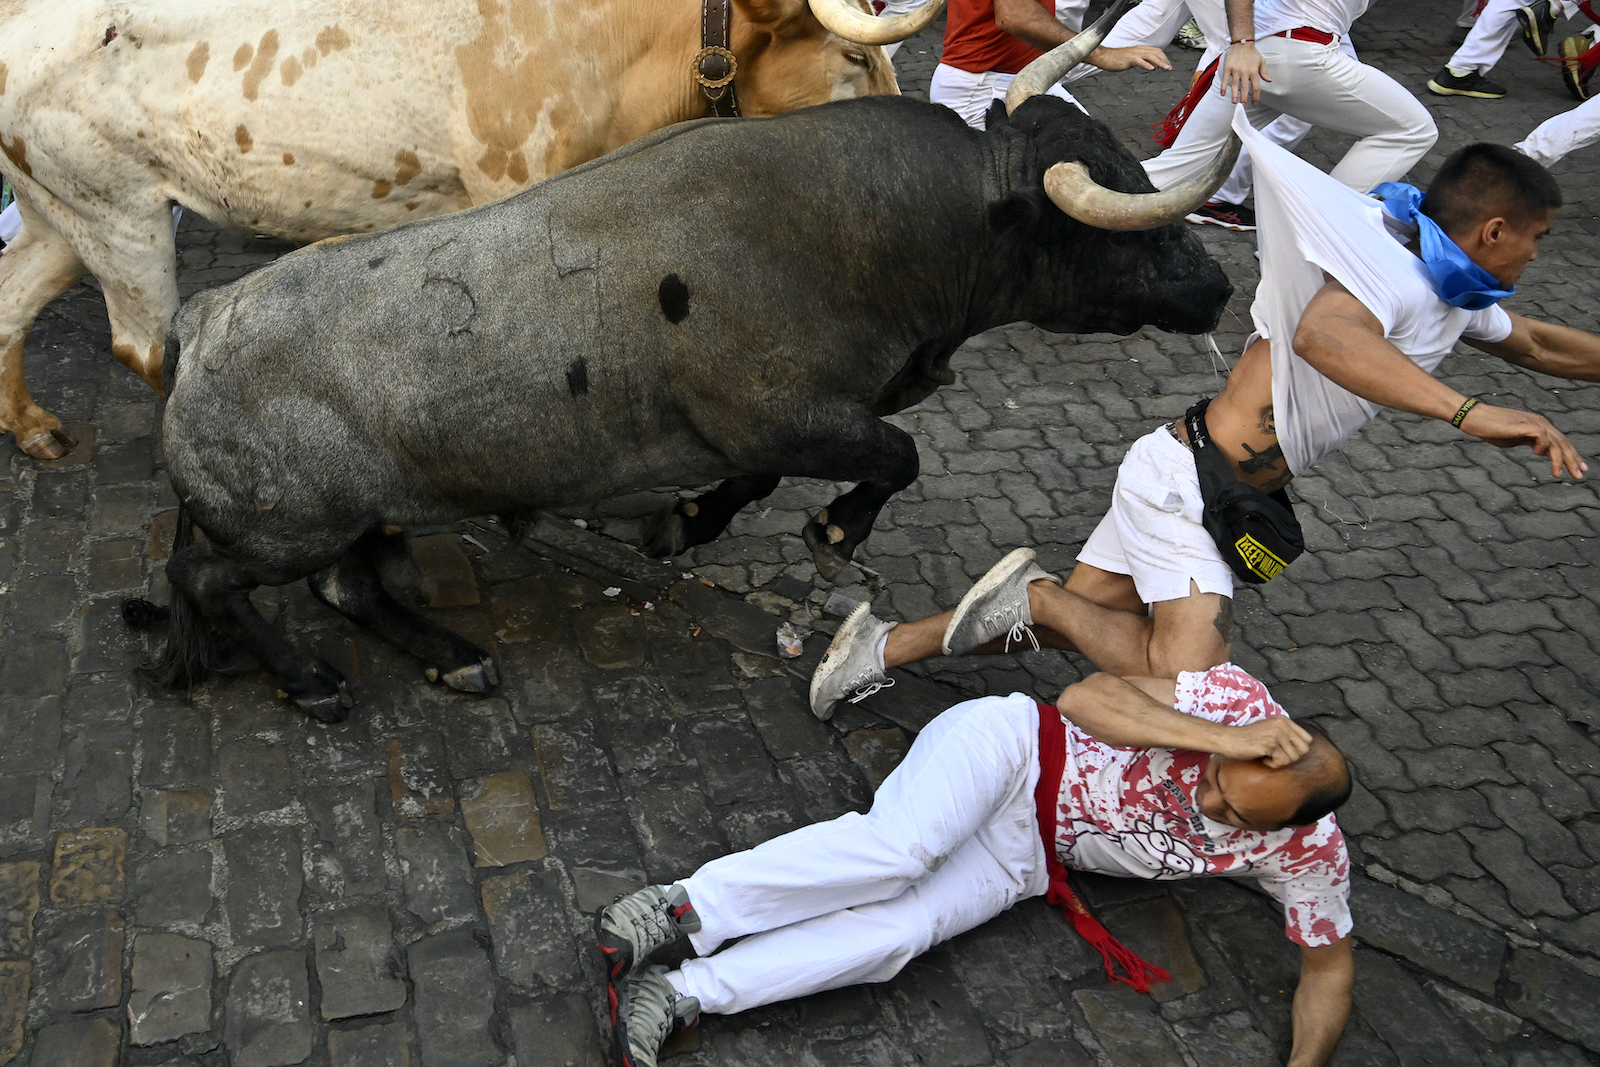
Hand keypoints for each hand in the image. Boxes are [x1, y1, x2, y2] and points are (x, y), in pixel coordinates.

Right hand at [1089, 44, 1171, 72]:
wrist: (1104, 56)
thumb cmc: (1115, 59)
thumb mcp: (1131, 58)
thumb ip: (1141, 60)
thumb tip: (1150, 65)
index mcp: (1140, 49)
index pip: (1156, 51)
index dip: (1163, 57)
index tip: (1168, 64)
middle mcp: (1139, 50)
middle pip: (1156, 52)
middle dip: (1165, 60)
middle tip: (1169, 67)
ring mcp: (1134, 54)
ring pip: (1151, 56)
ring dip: (1160, 62)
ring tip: (1165, 68)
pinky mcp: (1129, 59)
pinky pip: (1140, 61)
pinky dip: (1147, 64)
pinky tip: (1152, 68)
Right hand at [1219, 717, 1312, 767]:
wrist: (1228, 739)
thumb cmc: (1248, 738)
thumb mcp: (1270, 730)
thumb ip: (1286, 734)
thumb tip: (1304, 749)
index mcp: (1284, 720)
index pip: (1307, 739)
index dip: (1298, 749)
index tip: (1283, 751)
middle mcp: (1282, 724)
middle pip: (1304, 750)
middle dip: (1291, 757)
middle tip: (1277, 755)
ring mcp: (1276, 733)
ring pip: (1293, 758)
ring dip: (1280, 761)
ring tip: (1267, 755)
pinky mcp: (1270, 744)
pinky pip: (1282, 762)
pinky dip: (1272, 764)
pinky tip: (1263, 758)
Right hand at [1220, 40, 1269, 102]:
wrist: (1242, 43)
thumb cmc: (1252, 52)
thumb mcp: (1261, 61)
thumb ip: (1264, 72)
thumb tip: (1269, 80)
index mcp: (1254, 71)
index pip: (1256, 87)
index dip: (1256, 97)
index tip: (1254, 103)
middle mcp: (1245, 72)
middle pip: (1245, 88)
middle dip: (1244, 98)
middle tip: (1243, 106)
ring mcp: (1236, 70)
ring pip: (1235, 85)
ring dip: (1234, 95)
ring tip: (1234, 102)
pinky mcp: (1228, 68)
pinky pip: (1225, 79)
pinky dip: (1224, 87)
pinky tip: (1223, 94)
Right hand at [1458, 402, 1588, 479]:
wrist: (1475, 417)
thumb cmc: (1491, 428)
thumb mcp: (1515, 439)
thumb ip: (1530, 443)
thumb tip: (1541, 451)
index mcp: (1539, 425)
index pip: (1561, 442)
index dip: (1572, 456)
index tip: (1579, 468)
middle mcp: (1541, 422)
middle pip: (1563, 443)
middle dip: (1573, 460)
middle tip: (1580, 475)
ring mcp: (1534, 423)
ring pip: (1556, 442)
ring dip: (1561, 460)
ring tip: (1559, 474)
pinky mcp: (1525, 425)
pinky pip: (1543, 437)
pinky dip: (1544, 448)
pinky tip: (1537, 455)